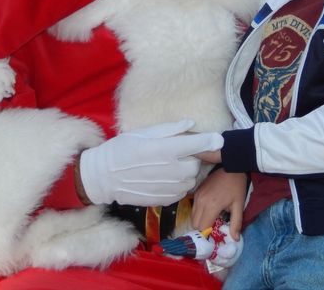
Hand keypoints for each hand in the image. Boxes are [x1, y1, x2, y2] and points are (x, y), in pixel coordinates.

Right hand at [79, 120, 222, 205]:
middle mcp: (171, 169)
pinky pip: (183, 190)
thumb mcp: (144, 132)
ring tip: (170, 166)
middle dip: (192, 156)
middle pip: (197, 162)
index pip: (199, 144)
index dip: (211, 141)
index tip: (218, 140)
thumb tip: (191, 124)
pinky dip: (179, 184)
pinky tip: (165, 178)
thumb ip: (171, 129)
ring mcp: (170, 187)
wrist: (105, 176)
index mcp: (166, 149)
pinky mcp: (166, 199)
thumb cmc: (122, 149)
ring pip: (192, 178)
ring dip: (187, 171)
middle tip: (178, 153)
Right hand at [191, 169, 246, 239]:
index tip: (216, 233)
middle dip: (203, 228)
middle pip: (195, 224)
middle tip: (214, 226)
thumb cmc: (236, 187)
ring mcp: (197, 196)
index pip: (202, 227)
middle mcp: (201, 201)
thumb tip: (235, 239)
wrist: (231, 168)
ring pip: (192, 216)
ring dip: (200, 220)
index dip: (208, 233)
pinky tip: (209, 210)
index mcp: (212, 206)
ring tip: (212, 218)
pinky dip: (199, 213)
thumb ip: (236, 223)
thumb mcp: (239, 206)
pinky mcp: (196, 192)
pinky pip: (193, 208)